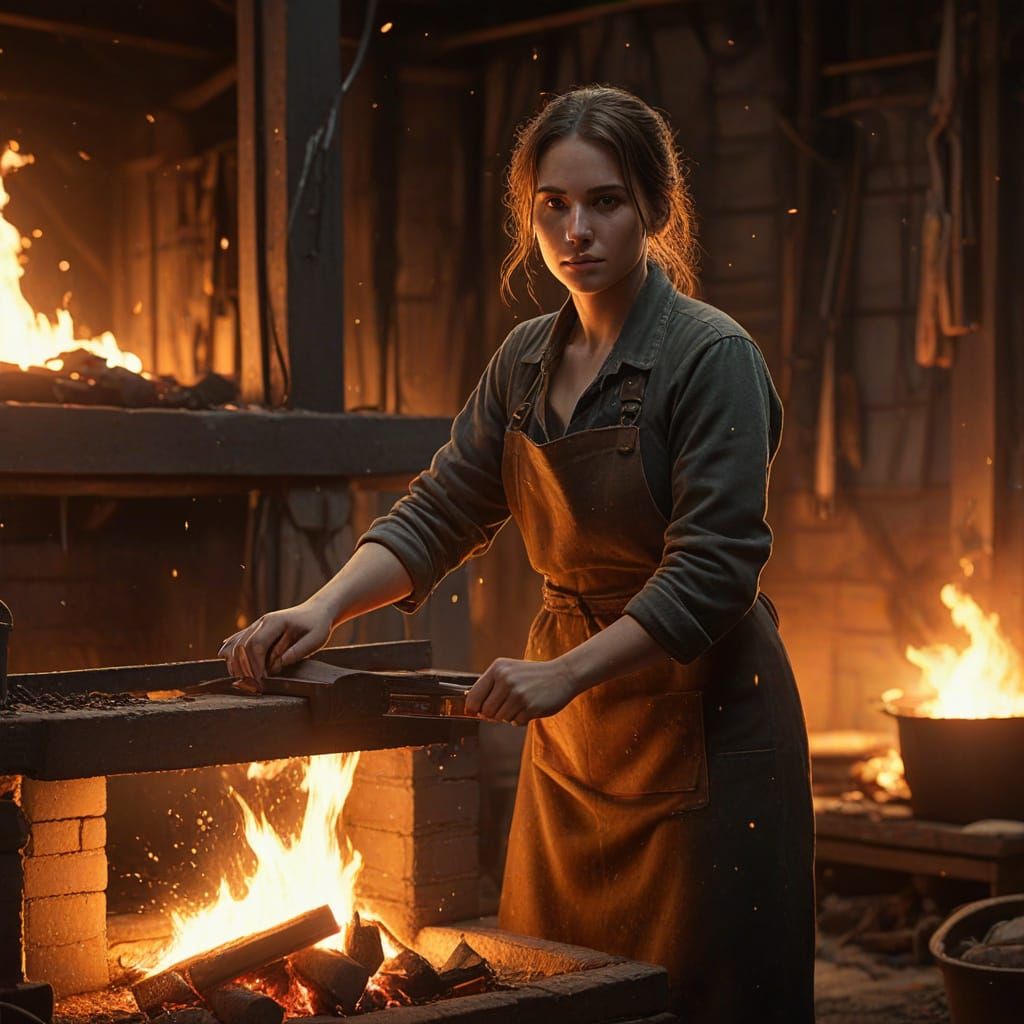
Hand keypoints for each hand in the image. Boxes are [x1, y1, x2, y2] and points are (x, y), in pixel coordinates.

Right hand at [219, 599, 332, 679]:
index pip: (256, 644)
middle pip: (241, 646)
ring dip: (235, 665)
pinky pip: (235, 644)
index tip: (260, 681)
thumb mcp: (316, 638)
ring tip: (244, 682)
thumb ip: (298, 650)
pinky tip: (235, 671)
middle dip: (243, 668)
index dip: (255, 665)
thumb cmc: (317, 626)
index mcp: (275, 622)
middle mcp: (261, 623)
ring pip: (234, 646)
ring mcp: (255, 627)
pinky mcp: (253, 633)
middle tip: (252, 686)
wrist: (315, 612)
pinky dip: (232, 658)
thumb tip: (278, 664)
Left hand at [465, 657, 579, 725]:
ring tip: (520, 704)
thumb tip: (471, 708)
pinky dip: (521, 719)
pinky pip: (515, 722)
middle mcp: (506, 680)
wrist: (563, 674)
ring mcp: (518, 694)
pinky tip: (530, 707)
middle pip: (486, 711)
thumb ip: (490, 686)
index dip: (472, 709)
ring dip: (509, 716)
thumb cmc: (532, 675)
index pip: (474, 696)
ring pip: (500, 718)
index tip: (475, 712)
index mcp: (498, 669)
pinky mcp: (531, 707)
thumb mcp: (510, 671)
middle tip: (506, 706)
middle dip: (494, 713)